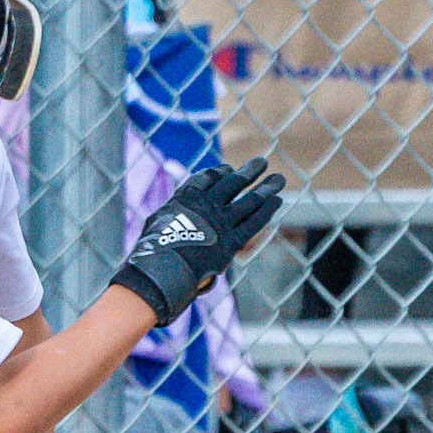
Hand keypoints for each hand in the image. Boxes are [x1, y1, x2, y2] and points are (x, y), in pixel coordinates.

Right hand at [109, 158, 285, 327]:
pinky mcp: (231, 241)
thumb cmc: (153, 251)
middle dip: (249, 172)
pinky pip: (254, 221)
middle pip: (233, 183)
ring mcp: (220, 222)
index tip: (229, 168)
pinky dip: (267, 210)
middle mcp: (206, 205)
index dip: (220, 172)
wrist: (161, 270)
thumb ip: (176, 216)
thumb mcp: (159, 223)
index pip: (207, 178)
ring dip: (265, 187)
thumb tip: (180, 218)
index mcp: (186, 197)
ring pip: (249, 200)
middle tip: (261, 162)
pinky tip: (277, 201)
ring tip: (278, 179)